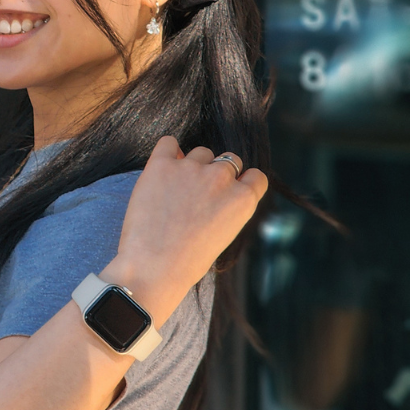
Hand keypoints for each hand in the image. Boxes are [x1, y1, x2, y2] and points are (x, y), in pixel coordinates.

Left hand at [103, 137, 266, 326]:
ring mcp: (191, 168)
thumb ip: (227, 208)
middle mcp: (221, 178)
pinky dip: (167, 151)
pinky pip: (168, 143)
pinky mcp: (161, 164)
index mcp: (243, 200)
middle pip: (228, 160)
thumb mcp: (223, 236)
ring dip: (193, 164)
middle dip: (217, 174)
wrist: (154, 267)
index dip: (243, 183)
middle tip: (199, 194)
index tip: (230, 191)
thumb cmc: (187, 261)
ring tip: (177, 189)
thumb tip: (216, 190)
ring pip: (201, 152)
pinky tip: (163, 167)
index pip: (256, 176)